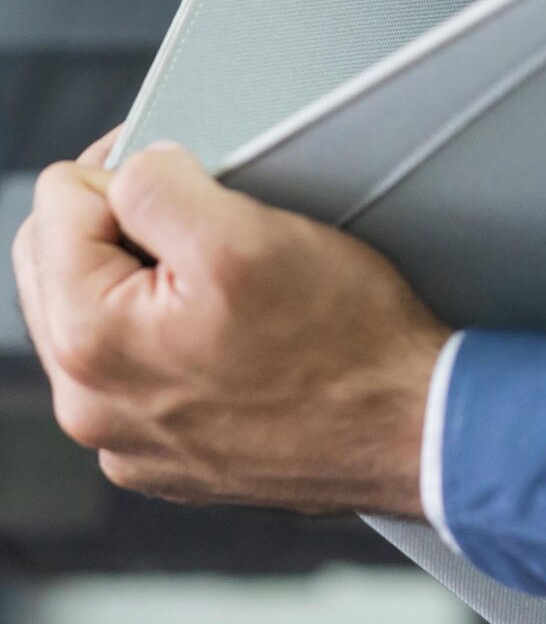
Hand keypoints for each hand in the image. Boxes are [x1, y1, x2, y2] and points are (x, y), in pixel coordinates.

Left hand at [11, 137, 449, 516]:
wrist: (410, 425)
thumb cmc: (346, 341)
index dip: (128, 168)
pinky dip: (174, 337)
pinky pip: (139, 373)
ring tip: (229, 276)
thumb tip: (128, 169)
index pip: (57, 203)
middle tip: (207, 214)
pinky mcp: (167, 455)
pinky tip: (236, 329)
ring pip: (99, 319)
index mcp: (92, 341)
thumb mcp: (249, 233)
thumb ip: (158, 186)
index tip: (187, 172)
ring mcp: (126, 438)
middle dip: (123, 225)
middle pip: (60, 265)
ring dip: (146, 281)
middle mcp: (91, 404)